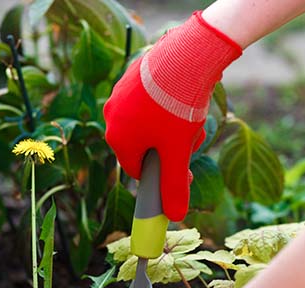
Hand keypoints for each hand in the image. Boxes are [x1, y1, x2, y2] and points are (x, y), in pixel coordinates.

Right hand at [103, 12, 240, 221]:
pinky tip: (186, 95)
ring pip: (150, 123)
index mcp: (118, 139)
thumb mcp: (178, 152)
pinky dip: (168, 103)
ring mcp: (122, 93)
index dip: (162, 175)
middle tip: (191, 140)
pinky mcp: (134, 75)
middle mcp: (113, 116)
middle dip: (171, 148)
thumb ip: (174, 185)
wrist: (186, 55)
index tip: (184, 171)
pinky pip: (151, 100)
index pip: (137, 170)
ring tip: (192, 115)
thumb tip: (175, 216)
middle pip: (145, 146)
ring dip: (173, 126)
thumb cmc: (176, 107)